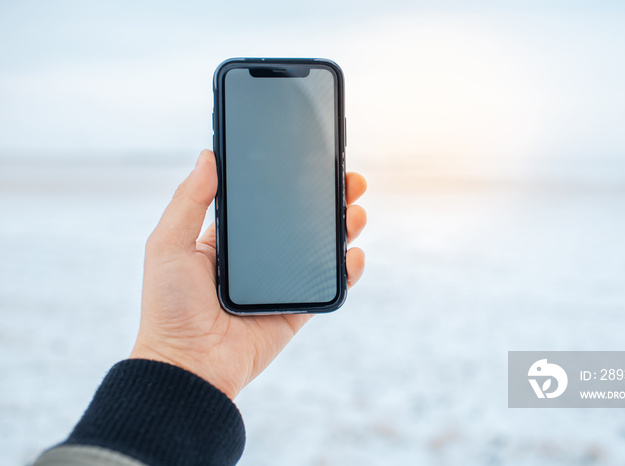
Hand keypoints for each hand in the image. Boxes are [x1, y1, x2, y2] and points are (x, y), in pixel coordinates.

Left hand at [130, 150, 366, 399]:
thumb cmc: (168, 306)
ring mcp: (280, 286)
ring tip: (356, 212)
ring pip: (320, 251)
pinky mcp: (296, 312)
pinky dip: (346, 272)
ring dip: (344, 229)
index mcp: (229, 241)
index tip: (310, 159)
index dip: (289, 182)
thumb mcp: (168, 244)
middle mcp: (258, 260)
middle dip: (328, 200)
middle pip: (301, 223)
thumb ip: (189, 200)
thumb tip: (208, 155)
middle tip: (349, 181)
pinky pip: (327, 288)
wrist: (188, 366)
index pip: (266, 203)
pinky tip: (353, 254)